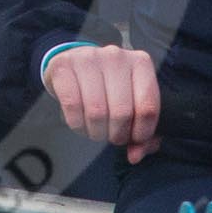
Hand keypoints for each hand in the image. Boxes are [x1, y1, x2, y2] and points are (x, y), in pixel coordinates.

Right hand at [42, 44, 160, 161]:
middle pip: (122, 112)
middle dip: (117, 135)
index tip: (133, 139)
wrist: (73, 63)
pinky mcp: (63, 65)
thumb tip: (135, 156)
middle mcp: (116, 56)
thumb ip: (142, 130)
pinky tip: (80, 123)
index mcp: (140, 63)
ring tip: (95, 131)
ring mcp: (88, 58)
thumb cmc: (107, 85)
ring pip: (97, 112)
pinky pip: (72, 106)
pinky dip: (77, 124)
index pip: (148, 107)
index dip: (142, 133)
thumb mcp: (130, 100)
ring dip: (96, 132)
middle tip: (112, 137)